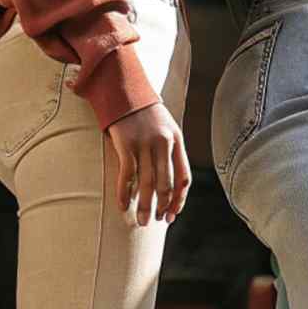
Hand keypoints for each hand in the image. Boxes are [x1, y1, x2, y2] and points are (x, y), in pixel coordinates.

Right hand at [107, 103, 191, 225]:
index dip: (180, 200)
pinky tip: (123, 206)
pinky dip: (125, 193)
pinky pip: (127, 175)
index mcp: (177, 140)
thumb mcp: (165, 127)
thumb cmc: (144, 111)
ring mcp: (145, 144)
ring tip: (142, 221)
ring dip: (144, 206)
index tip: (173, 214)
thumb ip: (169, 149)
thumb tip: (167, 181)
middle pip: (166, 184)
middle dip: (162, 207)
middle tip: (157, 221)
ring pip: (148, 184)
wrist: (125, 87)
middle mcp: (164, 143)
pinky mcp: (126, 144)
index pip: (184, 177)